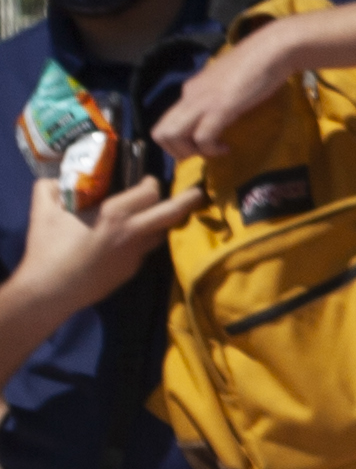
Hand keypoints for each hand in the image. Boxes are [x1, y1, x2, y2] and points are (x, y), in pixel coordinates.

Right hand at [14, 173, 196, 317]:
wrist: (51, 290)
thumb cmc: (47, 248)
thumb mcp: (43, 210)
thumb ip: (49, 188)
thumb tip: (56, 178)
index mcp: (115, 215)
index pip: (149, 192)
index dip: (152, 183)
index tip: (149, 179)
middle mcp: (133, 234)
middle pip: (170, 213)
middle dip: (188, 200)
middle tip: (199, 192)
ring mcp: (136, 255)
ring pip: (162, 234)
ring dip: (165, 222)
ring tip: (166, 213)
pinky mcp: (132, 271)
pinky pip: (145, 250)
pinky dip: (144, 240)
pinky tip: (134, 237)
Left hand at [146, 17, 296, 163]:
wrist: (272, 49)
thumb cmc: (259, 63)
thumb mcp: (230, 83)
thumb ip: (220, 96)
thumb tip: (223, 111)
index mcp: (191, 89)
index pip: (167, 122)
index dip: (180, 141)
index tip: (204, 144)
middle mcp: (189, 95)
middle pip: (160, 133)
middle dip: (178, 152)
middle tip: (205, 152)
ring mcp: (202, 101)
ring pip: (171, 136)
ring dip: (190, 152)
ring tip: (213, 151)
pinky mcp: (220, 107)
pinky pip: (202, 137)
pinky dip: (211, 150)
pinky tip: (226, 148)